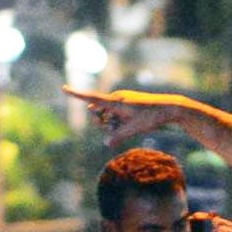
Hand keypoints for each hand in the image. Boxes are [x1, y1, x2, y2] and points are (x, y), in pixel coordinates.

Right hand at [67, 87, 190, 145]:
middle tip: (116, 130)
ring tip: (128, 126)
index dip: (77, 95)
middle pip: (98, 112)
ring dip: (112, 123)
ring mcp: (121, 100)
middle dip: (102, 122)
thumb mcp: (133, 130)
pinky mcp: (126, 103)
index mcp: (115, 102)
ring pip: (107, 114)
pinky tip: (132, 123)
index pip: (92, 99)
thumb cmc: (150, 118)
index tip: (63, 88)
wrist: (168, 108)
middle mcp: (116, 98)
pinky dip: (118, 121)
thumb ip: (118, 137)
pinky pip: (115, 113)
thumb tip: (106, 143)